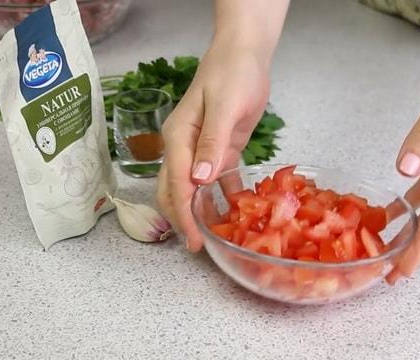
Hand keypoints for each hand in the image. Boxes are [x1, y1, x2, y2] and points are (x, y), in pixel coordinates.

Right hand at [157, 44, 269, 251]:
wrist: (244, 52)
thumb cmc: (232, 73)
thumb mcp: (223, 106)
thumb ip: (211, 143)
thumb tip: (199, 180)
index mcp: (179, 137)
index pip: (177, 184)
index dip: (184, 215)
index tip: (193, 241)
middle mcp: (184, 146)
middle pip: (175, 191)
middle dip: (184, 220)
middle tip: (199, 247)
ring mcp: (201, 148)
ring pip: (192, 188)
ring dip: (198, 211)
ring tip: (212, 237)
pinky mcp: (219, 148)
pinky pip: (215, 179)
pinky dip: (219, 196)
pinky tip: (230, 212)